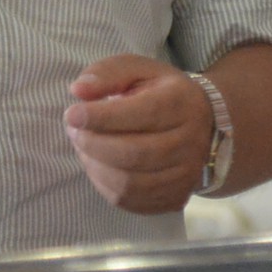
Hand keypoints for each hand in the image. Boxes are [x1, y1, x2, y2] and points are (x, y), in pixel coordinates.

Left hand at [63, 55, 210, 214]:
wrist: (200, 123)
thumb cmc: (159, 92)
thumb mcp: (137, 70)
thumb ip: (107, 73)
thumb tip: (79, 90)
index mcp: (181, 103)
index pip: (142, 114)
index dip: (101, 117)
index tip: (71, 114)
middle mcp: (191, 141)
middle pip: (134, 153)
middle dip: (93, 144)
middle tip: (73, 132)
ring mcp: (186, 174)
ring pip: (130, 182)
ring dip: (95, 166)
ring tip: (83, 147)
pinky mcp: (176, 197)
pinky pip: (131, 201)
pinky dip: (105, 185)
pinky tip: (98, 165)